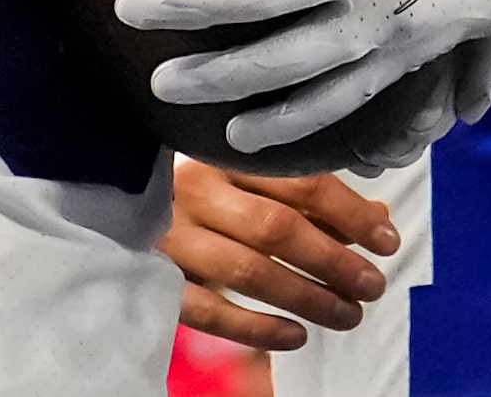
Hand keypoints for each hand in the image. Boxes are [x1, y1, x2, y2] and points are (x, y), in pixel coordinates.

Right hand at [159, 159, 399, 352]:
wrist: (103, 201)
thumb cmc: (198, 187)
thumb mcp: (249, 178)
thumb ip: (308, 195)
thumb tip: (376, 218)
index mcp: (227, 154)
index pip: (301, 182)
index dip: (352, 214)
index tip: (387, 242)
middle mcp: (195, 189)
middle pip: (278, 228)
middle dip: (335, 262)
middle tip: (372, 286)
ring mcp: (169, 235)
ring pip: (248, 271)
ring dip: (307, 297)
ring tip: (348, 314)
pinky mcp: (150, 277)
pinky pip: (207, 311)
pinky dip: (255, 328)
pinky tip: (295, 336)